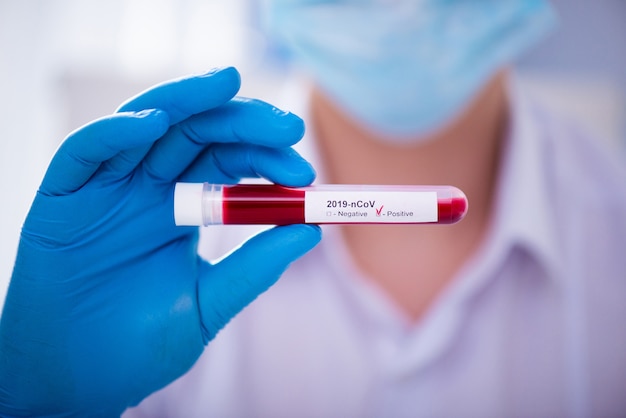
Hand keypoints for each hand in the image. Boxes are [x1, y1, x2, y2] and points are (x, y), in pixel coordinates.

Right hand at [0, 67, 320, 416]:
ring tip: (226, 85)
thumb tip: (312, 231)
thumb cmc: (139, 345)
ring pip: (147, 125)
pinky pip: (86, 151)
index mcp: (184, 210)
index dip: (266, 159)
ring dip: (186, 102)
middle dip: (243, 124)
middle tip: (286, 127)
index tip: (303, 172)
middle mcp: (149, 189)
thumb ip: (255, 267)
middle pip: (198, 135)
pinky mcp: (63, 196)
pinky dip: (116, 132)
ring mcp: (107, 188)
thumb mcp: (208, 304)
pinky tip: (154, 124)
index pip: (230, 164)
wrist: (74, 381)